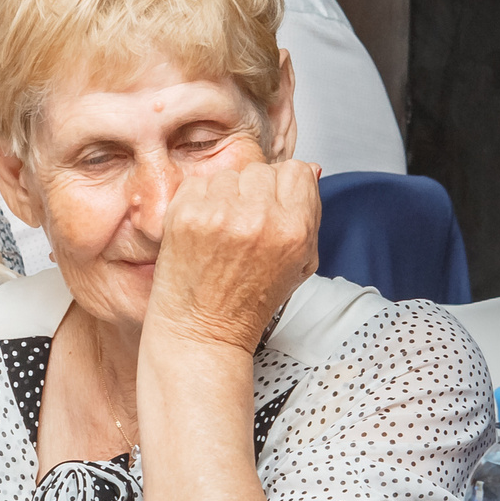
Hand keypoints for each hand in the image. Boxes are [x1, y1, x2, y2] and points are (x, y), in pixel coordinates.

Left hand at [145, 158, 318, 353]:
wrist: (203, 331)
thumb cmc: (247, 302)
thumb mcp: (298, 263)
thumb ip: (309, 214)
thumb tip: (313, 170)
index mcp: (293, 230)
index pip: (297, 170)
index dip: (284, 188)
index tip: (273, 206)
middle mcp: (259, 218)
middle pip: (261, 170)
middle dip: (253, 194)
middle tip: (244, 228)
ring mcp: (220, 214)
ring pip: (228, 175)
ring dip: (224, 197)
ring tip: (221, 232)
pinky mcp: (186, 215)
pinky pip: (197, 183)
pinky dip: (197, 202)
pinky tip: (201, 231)